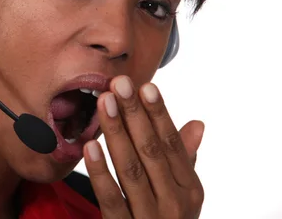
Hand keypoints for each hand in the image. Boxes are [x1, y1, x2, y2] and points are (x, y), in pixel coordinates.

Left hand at [83, 76, 204, 217]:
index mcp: (190, 189)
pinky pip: (112, 199)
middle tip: (119, 84)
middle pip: (152, 151)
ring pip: (132, 170)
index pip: (172, 144)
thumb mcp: (181, 193)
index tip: (145, 86)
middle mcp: (176, 203)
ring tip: (104, 103)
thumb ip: (184, 159)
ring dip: (117, 133)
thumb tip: (197, 123)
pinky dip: (100, 172)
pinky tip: (90, 146)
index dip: (158, 114)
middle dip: (135, 115)